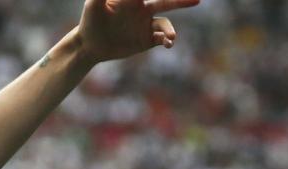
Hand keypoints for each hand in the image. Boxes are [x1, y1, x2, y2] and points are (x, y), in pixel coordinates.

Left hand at [77, 0, 200, 63]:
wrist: (90, 45)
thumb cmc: (90, 21)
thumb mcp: (94, 5)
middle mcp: (144, 10)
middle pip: (167, 3)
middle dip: (182, 1)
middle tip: (197, 0)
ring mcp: (146, 25)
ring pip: (166, 24)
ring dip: (170, 29)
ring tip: (171, 36)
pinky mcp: (146, 40)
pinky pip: (162, 39)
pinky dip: (167, 40)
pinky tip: (168, 43)